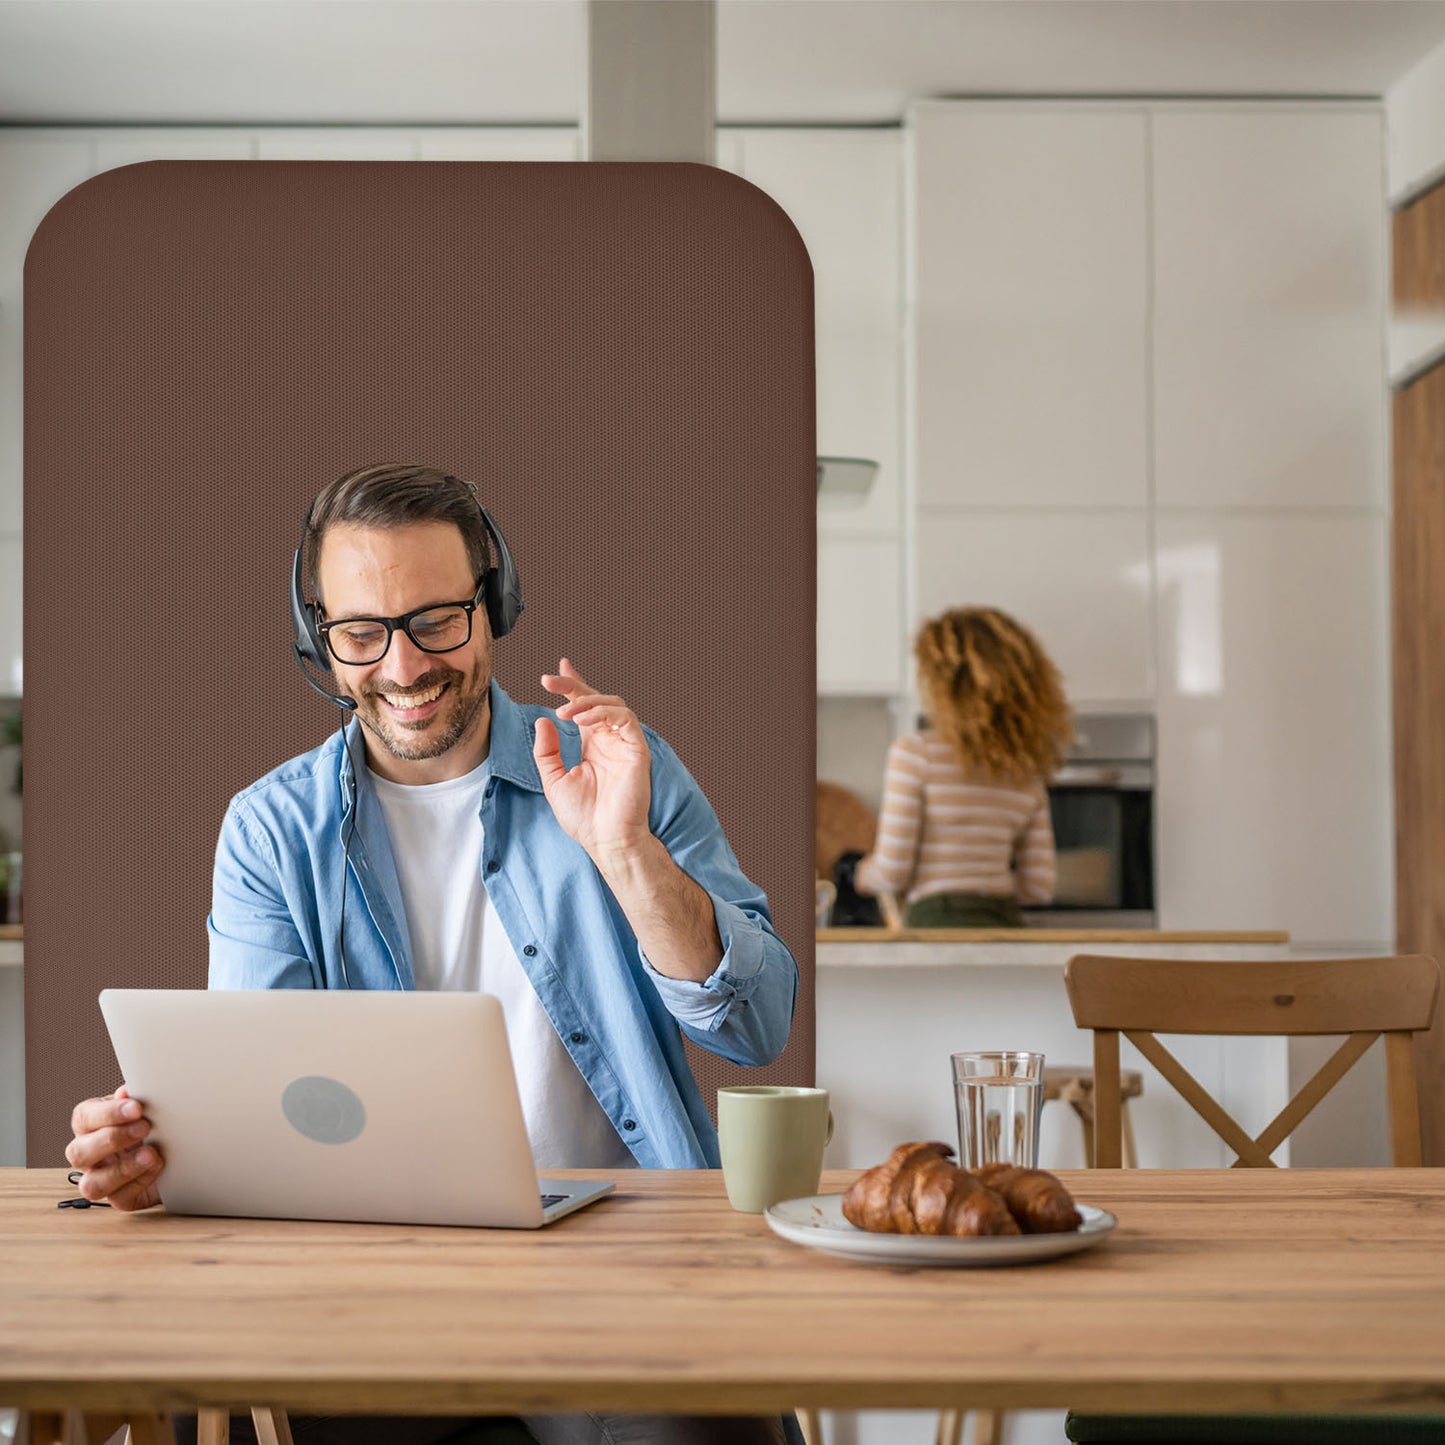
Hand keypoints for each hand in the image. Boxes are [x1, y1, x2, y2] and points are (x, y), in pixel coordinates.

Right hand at [66, 1085, 163, 1210]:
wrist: (179, 1150)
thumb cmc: (154, 1123)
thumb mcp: (146, 1107)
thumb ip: (135, 1100)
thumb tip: (127, 1092)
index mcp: (90, 1126)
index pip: (84, 1118)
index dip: (107, 1113)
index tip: (136, 1107)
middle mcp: (88, 1155)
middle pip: (78, 1153)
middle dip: (113, 1139)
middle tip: (145, 1127)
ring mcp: (101, 1179)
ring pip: (92, 1185)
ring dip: (123, 1169)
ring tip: (151, 1154)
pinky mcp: (120, 1198)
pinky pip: (119, 1198)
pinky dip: (140, 1182)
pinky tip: (158, 1166)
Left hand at [535, 658, 652, 862]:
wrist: (605, 839)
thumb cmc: (582, 816)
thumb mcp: (554, 780)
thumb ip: (547, 751)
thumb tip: (543, 721)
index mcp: (592, 745)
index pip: (583, 708)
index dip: (572, 686)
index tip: (553, 673)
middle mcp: (609, 740)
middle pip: (596, 699)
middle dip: (573, 685)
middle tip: (550, 680)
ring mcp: (624, 743)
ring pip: (612, 703)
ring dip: (587, 701)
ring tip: (566, 713)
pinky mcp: (637, 749)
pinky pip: (626, 718)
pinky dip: (604, 713)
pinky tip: (583, 721)